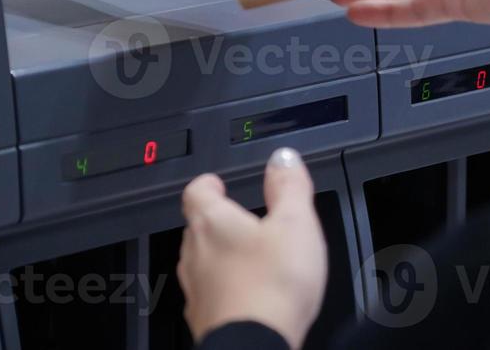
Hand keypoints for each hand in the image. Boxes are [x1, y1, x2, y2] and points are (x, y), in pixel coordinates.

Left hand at [179, 149, 327, 348]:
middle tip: (240, 220)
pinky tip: (244, 296)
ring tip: (246, 258)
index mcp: (212, 222)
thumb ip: (289, 186)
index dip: (207, 184)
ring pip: (201, 262)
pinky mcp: (202, 318)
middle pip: (197, 226)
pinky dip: (223, 290)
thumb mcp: (294, 224)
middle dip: (217, 221)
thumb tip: (283, 158)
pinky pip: (208, 295)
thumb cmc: (271, 287)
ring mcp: (195, 289)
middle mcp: (195, 253)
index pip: (196, 191)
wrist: (255, 346)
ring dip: (219, 256)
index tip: (217, 182)